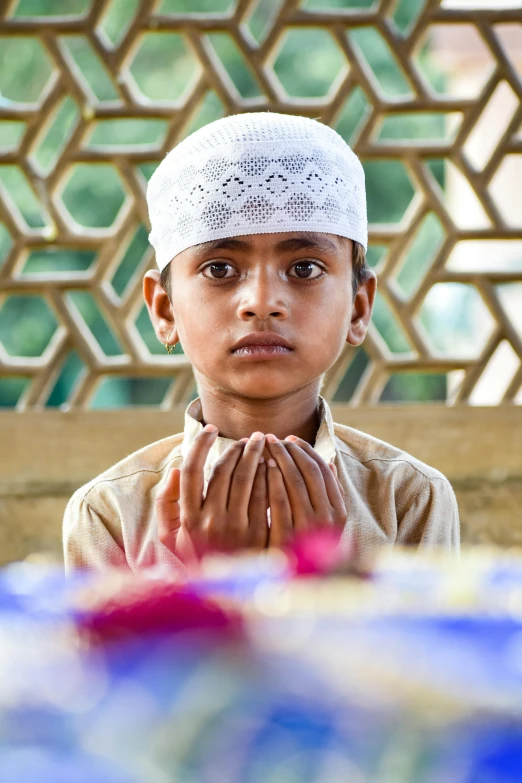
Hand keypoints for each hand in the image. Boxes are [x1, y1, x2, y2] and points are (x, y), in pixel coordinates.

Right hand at [156, 425, 267, 560]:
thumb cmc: (197, 558)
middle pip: (224, 469)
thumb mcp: (170, 536)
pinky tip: (273, 465)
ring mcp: (236, 528)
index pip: (192, 470)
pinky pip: (266, 495)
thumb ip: (166, 502)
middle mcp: (210, 521)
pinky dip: (269, 475)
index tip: (209, 428)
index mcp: (187, 518)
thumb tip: (175, 469)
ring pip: (247, 478)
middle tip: (249, 436)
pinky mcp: (260, 534)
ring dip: (255, 455)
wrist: (226, 594)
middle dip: (238, 447)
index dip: (200, 444)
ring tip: (262, 445)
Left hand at [265, 435, 346, 546]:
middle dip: (288, 450)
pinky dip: (271, 479)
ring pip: (293, 480)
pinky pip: (278, 500)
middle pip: (307, 470)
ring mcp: (308, 527)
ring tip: (263, 448)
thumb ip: (327, 495)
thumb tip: (328, 463)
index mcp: (339, 511)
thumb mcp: (325, 523)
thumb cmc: (309, 550)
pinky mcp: (287, 536)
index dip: (306, 450)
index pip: (323, 469)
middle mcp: (328, 517)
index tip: (290, 439)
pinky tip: (260, 467)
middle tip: (272, 438)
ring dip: (278, 459)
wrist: (299, 588)